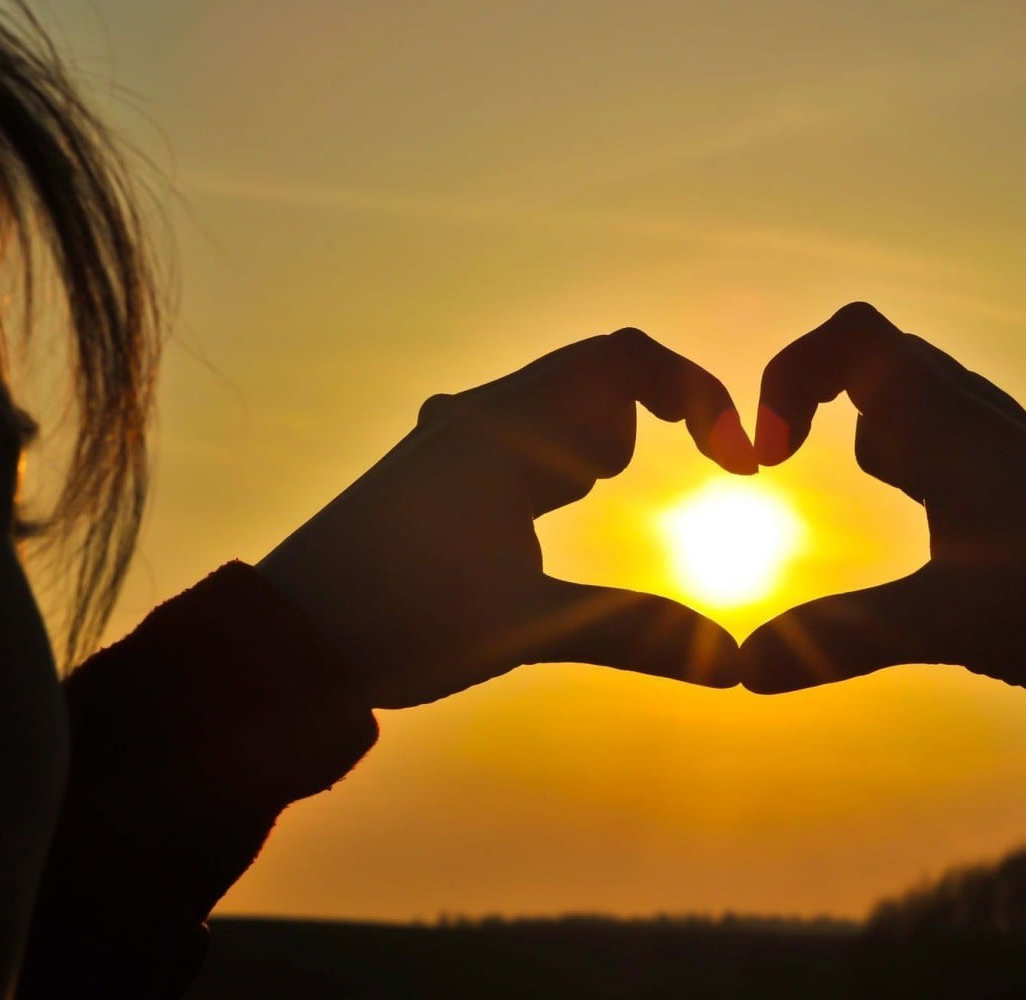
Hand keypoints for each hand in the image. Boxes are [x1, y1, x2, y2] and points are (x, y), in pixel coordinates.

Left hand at [259, 328, 756, 708]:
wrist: (285, 641)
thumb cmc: (396, 622)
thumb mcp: (527, 627)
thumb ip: (636, 635)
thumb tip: (736, 666)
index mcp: (504, 429)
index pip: (624, 358)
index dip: (699, 394)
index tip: (740, 461)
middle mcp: (478, 418)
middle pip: (595, 372)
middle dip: (657, 414)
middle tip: (684, 478)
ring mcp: (452, 442)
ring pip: (555, 402)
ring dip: (602, 435)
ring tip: (599, 494)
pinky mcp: (436, 473)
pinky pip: (522, 432)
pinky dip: (563, 455)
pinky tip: (554, 502)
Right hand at [739, 303, 1025, 698]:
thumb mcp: (947, 621)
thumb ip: (841, 637)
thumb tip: (741, 670)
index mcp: (952, 423)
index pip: (855, 336)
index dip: (792, 374)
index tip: (771, 453)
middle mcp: (985, 421)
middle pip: (887, 360)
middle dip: (826, 400)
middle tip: (797, 464)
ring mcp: (1020, 453)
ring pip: (930, 403)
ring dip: (883, 432)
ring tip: (882, 492)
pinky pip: (966, 445)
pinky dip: (926, 466)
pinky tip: (939, 534)